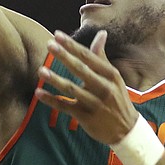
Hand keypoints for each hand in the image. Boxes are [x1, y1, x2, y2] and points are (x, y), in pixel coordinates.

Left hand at [34, 30, 138, 144]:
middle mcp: (104, 88)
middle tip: (49, 44)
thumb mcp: (114, 78)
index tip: (58, 35)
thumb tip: (101, 33)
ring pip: (72, 89)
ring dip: (55, 79)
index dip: (73, 45)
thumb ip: (102, 57)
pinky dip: (51, 100)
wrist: (126, 130)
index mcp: (111, 75)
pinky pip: (65, 107)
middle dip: (65, 56)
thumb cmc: (117, 99)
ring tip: (41, 70)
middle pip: (81, 70)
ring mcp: (95, 104)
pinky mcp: (86, 118)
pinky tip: (38, 93)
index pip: (89, 57)